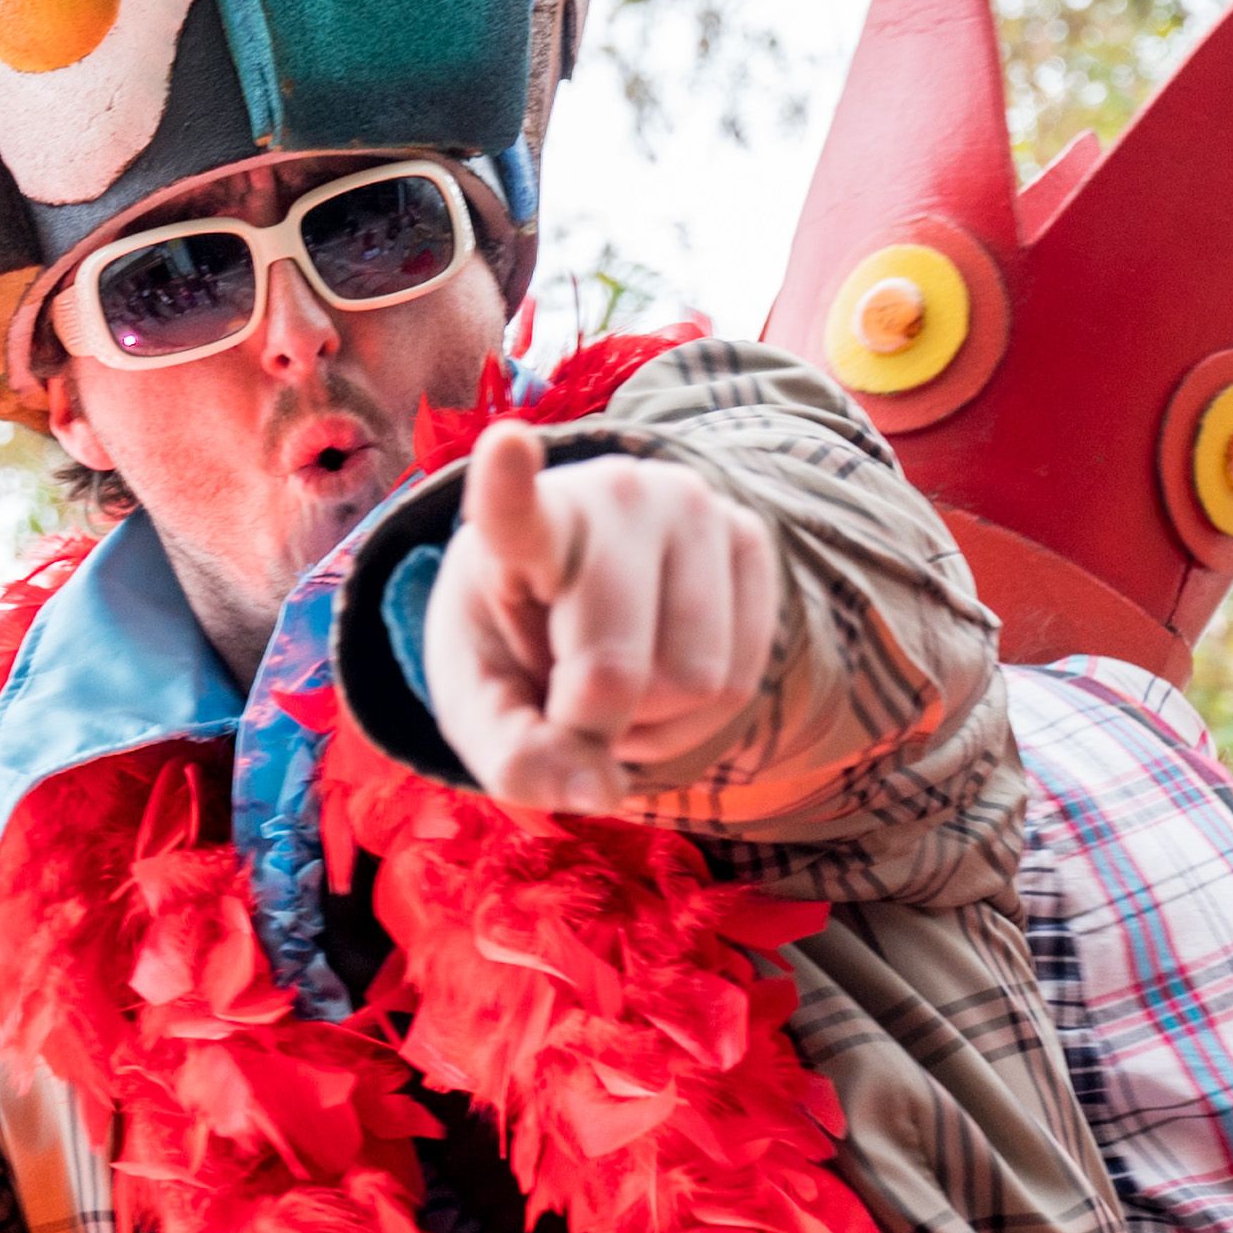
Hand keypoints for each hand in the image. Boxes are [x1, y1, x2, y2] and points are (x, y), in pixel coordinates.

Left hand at [420, 420, 782, 812]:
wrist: (573, 594)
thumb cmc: (515, 644)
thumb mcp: (481, 707)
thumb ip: (512, 758)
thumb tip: (596, 790)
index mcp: (520, 528)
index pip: (509, 508)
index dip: (505, 483)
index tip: (504, 443)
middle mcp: (612, 497)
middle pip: (616, 671)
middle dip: (590, 725)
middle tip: (565, 704)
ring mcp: (693, 506)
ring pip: (698, 683)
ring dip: (652, 724)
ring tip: (615, 685)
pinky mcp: (750, 534)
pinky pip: (745, 679)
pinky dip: (698, 719)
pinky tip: (663, 680)